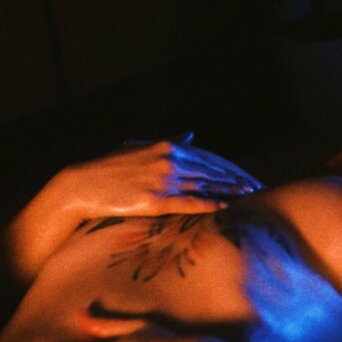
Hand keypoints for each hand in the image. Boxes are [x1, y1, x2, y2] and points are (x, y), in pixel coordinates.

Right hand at [56, 134, 262, 220]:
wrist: (83, 185)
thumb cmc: (111, 169)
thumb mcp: (141, 148)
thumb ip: (168, 142)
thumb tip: (190, 135)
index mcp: (166, 147)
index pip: (208, 157)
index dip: (230, 168)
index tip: (247, 177)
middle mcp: (168, 160)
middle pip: (212, 170)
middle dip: (237, 179)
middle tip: (259, 187)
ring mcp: (162, 179)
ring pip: (204, 185)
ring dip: (229, 191)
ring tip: (249, 196)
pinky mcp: (154, 199)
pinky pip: (188, 201)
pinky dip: (208, 203)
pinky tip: (224, 206)